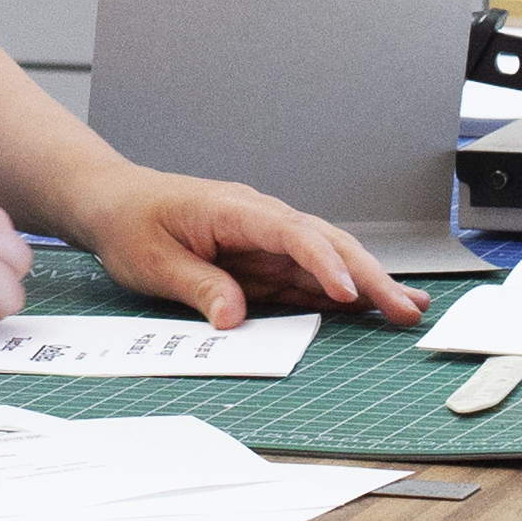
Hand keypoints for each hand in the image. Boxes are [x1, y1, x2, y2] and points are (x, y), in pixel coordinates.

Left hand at [58, 167, 423, 331]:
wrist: (113, 203)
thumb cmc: (131, 222)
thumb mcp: (153, 260)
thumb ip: (198, 286)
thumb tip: (234, 317)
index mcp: (234, 210)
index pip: (292, 233)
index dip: (323, 263)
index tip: (348, 293)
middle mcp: (260, 221)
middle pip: (325, 244)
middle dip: (368, 276)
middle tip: (405, 310)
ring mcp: (265, 240)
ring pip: (326, 260)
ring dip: (366, 284)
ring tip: (407, 310)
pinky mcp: (262, 260)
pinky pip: (306, 277)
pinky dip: (340, 293)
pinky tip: (368, 309)